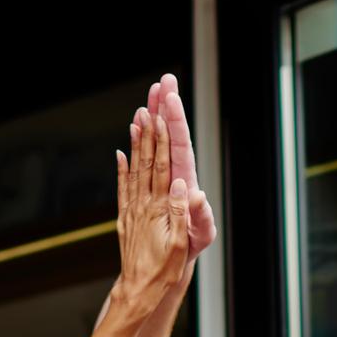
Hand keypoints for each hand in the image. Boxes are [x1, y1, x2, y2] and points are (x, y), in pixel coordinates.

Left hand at [112, 109, 193, 325]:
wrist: (137, 291)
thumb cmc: (163, 271)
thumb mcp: (179, 245)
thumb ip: (180, 213)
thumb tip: (184, 184)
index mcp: (160, 209)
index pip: (162, 167)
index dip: (162, 141)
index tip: (161, 117)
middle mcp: (143, 204)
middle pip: (147, 161)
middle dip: (148, 132)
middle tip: (149, 106)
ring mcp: (132, 210)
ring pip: (134, 170)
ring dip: (135, 144)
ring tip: (135, 120)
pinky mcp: (125, 218)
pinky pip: (122, 188)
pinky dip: (121, 169)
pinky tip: (120, 153)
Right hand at [136, 73, 215, 256]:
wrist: (174, 257)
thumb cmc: (189, 248)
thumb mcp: (199, 236)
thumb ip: (201, 217)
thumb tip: (199, 195)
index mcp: (185, 180)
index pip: (181, 143)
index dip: (177, 120)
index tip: (172, 98)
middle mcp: (175, 172)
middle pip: (171, 133)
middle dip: (167, 106)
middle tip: (165, 80)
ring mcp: (164, 175)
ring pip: (158, 139)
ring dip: (154, 116)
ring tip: (150, 93)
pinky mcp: (153, 181)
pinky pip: (145, 155)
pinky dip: (140, 139)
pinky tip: (135, 124)